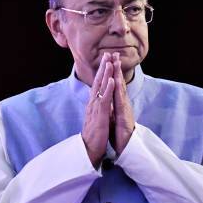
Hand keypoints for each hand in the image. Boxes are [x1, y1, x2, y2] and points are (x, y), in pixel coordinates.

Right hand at [82, 53, 114, 167]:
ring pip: (101, 87)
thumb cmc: (95, 134)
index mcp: (94, 104)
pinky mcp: (100, 115)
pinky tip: (112, 80)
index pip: (98, 84)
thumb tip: (102, 98)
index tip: (106, 60)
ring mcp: (96, 108)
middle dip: (103, 67)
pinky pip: (105, 99)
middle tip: (107, 53)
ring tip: (109, 61)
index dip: (102, 72)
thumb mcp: (98, 117)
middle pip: (98, 81)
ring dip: (105, 74)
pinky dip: (108, 89)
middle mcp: (93, 103)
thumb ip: (99, 106)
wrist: (89, 149)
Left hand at [110, 52, 134, 154]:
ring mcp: (124, 109)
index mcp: (118, 104)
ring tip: (116, 61)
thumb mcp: (113, 118)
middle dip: (116, 68)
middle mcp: (122, 104)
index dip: (113, 72)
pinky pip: (120, 100)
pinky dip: (117, 89)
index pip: (115, 85)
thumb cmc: (119, 135)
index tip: (110, 60)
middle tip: (115, 53)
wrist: (125, 148)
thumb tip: (110, 99)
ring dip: (118, 74)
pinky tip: (115, 80)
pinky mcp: (124, 116)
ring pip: (120, 88)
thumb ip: (113, 107)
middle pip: (119, 83)